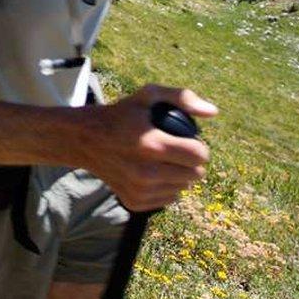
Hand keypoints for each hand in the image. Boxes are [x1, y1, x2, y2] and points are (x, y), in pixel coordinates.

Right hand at [81, 85, 214, 211]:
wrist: (85, 140)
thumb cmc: (121, 114)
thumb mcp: (147, 95)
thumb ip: (182, 97)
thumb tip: (213, 112)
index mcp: (152, 145)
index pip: (199, 156)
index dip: (200, 149)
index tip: (192, 143)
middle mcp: (146, 172)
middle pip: (194, 175)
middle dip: (192, 163)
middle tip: (178, 152)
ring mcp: (139, 190)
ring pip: (182, 189)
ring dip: (180, 176)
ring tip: (165, 162)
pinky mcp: (134, 202)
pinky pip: (167, 199)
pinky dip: (166, 188)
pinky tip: (154, 174)